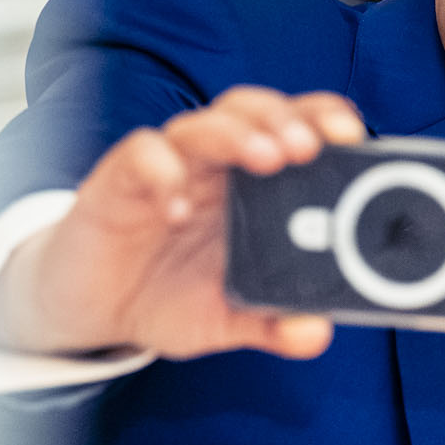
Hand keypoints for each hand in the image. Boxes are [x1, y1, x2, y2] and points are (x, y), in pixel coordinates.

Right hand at [0, 86, 367, 360]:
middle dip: (285, 120)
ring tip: (266, 159)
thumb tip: (315, 332)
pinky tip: (176, 208)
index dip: (324, 121)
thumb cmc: (169, 295)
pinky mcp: (118, 181)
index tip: (352, 136)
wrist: (92, 308)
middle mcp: (213, 165)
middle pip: (252, 112)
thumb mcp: (227, 318)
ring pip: (203, 124)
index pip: (295, 129)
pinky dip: (161, 172)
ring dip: (237, 134)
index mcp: (252, 185)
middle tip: (308, 148)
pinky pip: (140, 155)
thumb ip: (272, 323)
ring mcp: (166, 167)